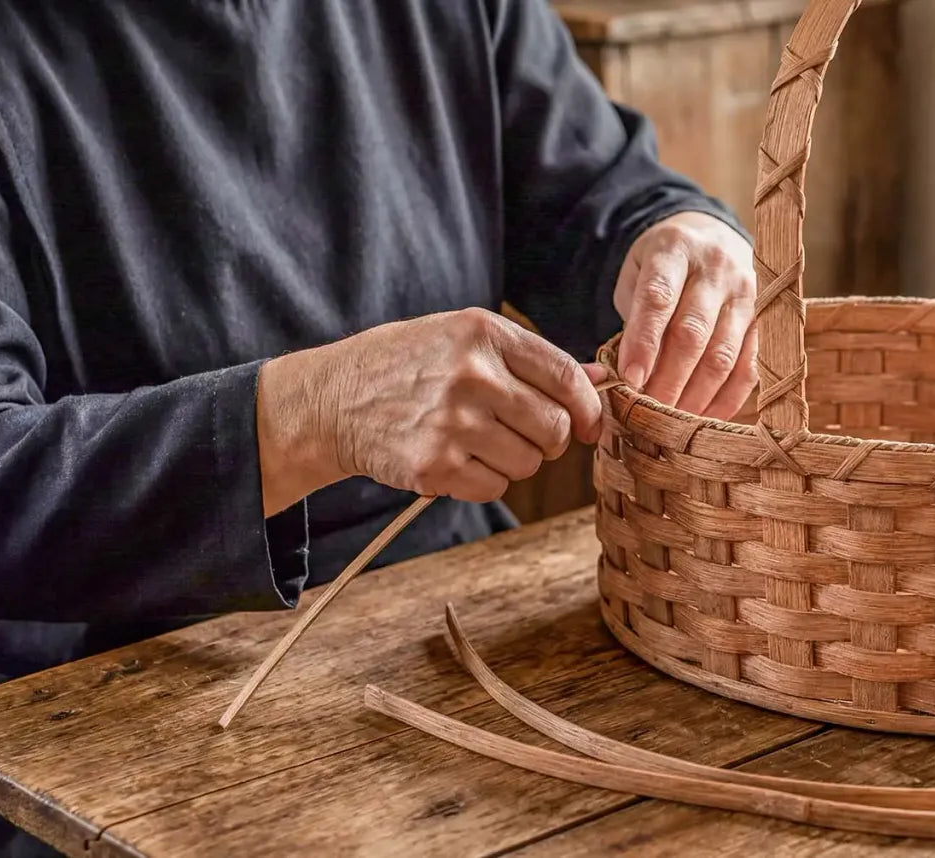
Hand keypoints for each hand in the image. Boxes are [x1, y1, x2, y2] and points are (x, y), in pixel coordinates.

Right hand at [255, 308, 604, 515]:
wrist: (332, 399)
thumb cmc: (409, 366)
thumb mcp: (466, 340)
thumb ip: (534, 361)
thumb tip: (602, 379)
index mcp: (483, 334)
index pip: (565, 378)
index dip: (588, 409)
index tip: (588, 425)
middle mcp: (471, 374)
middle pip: (554, 427)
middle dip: (550, 440)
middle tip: (522, 435)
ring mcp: (452, 422)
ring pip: (528, 463)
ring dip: (514, 462)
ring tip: (478, 442)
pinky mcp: (433, 465)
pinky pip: (494, 487)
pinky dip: (483, 482)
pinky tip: (456, 460)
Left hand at [614, 211, 755, 418]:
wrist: (712, 239)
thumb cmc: (663, 267)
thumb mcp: (637, 276)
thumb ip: (634, 320)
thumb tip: (629, 381)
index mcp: (674, 248)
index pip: (658, 298)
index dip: (643, 343)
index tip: (629, 380)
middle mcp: (716, 267)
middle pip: (692, 332)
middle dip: (668, 379)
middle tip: (648, 413)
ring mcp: (747, 293)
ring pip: (723, 354)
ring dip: (696, 396)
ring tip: (673, 422)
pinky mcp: (766, 319)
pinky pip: (750, 366)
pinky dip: (727, 398)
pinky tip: (705, 418)